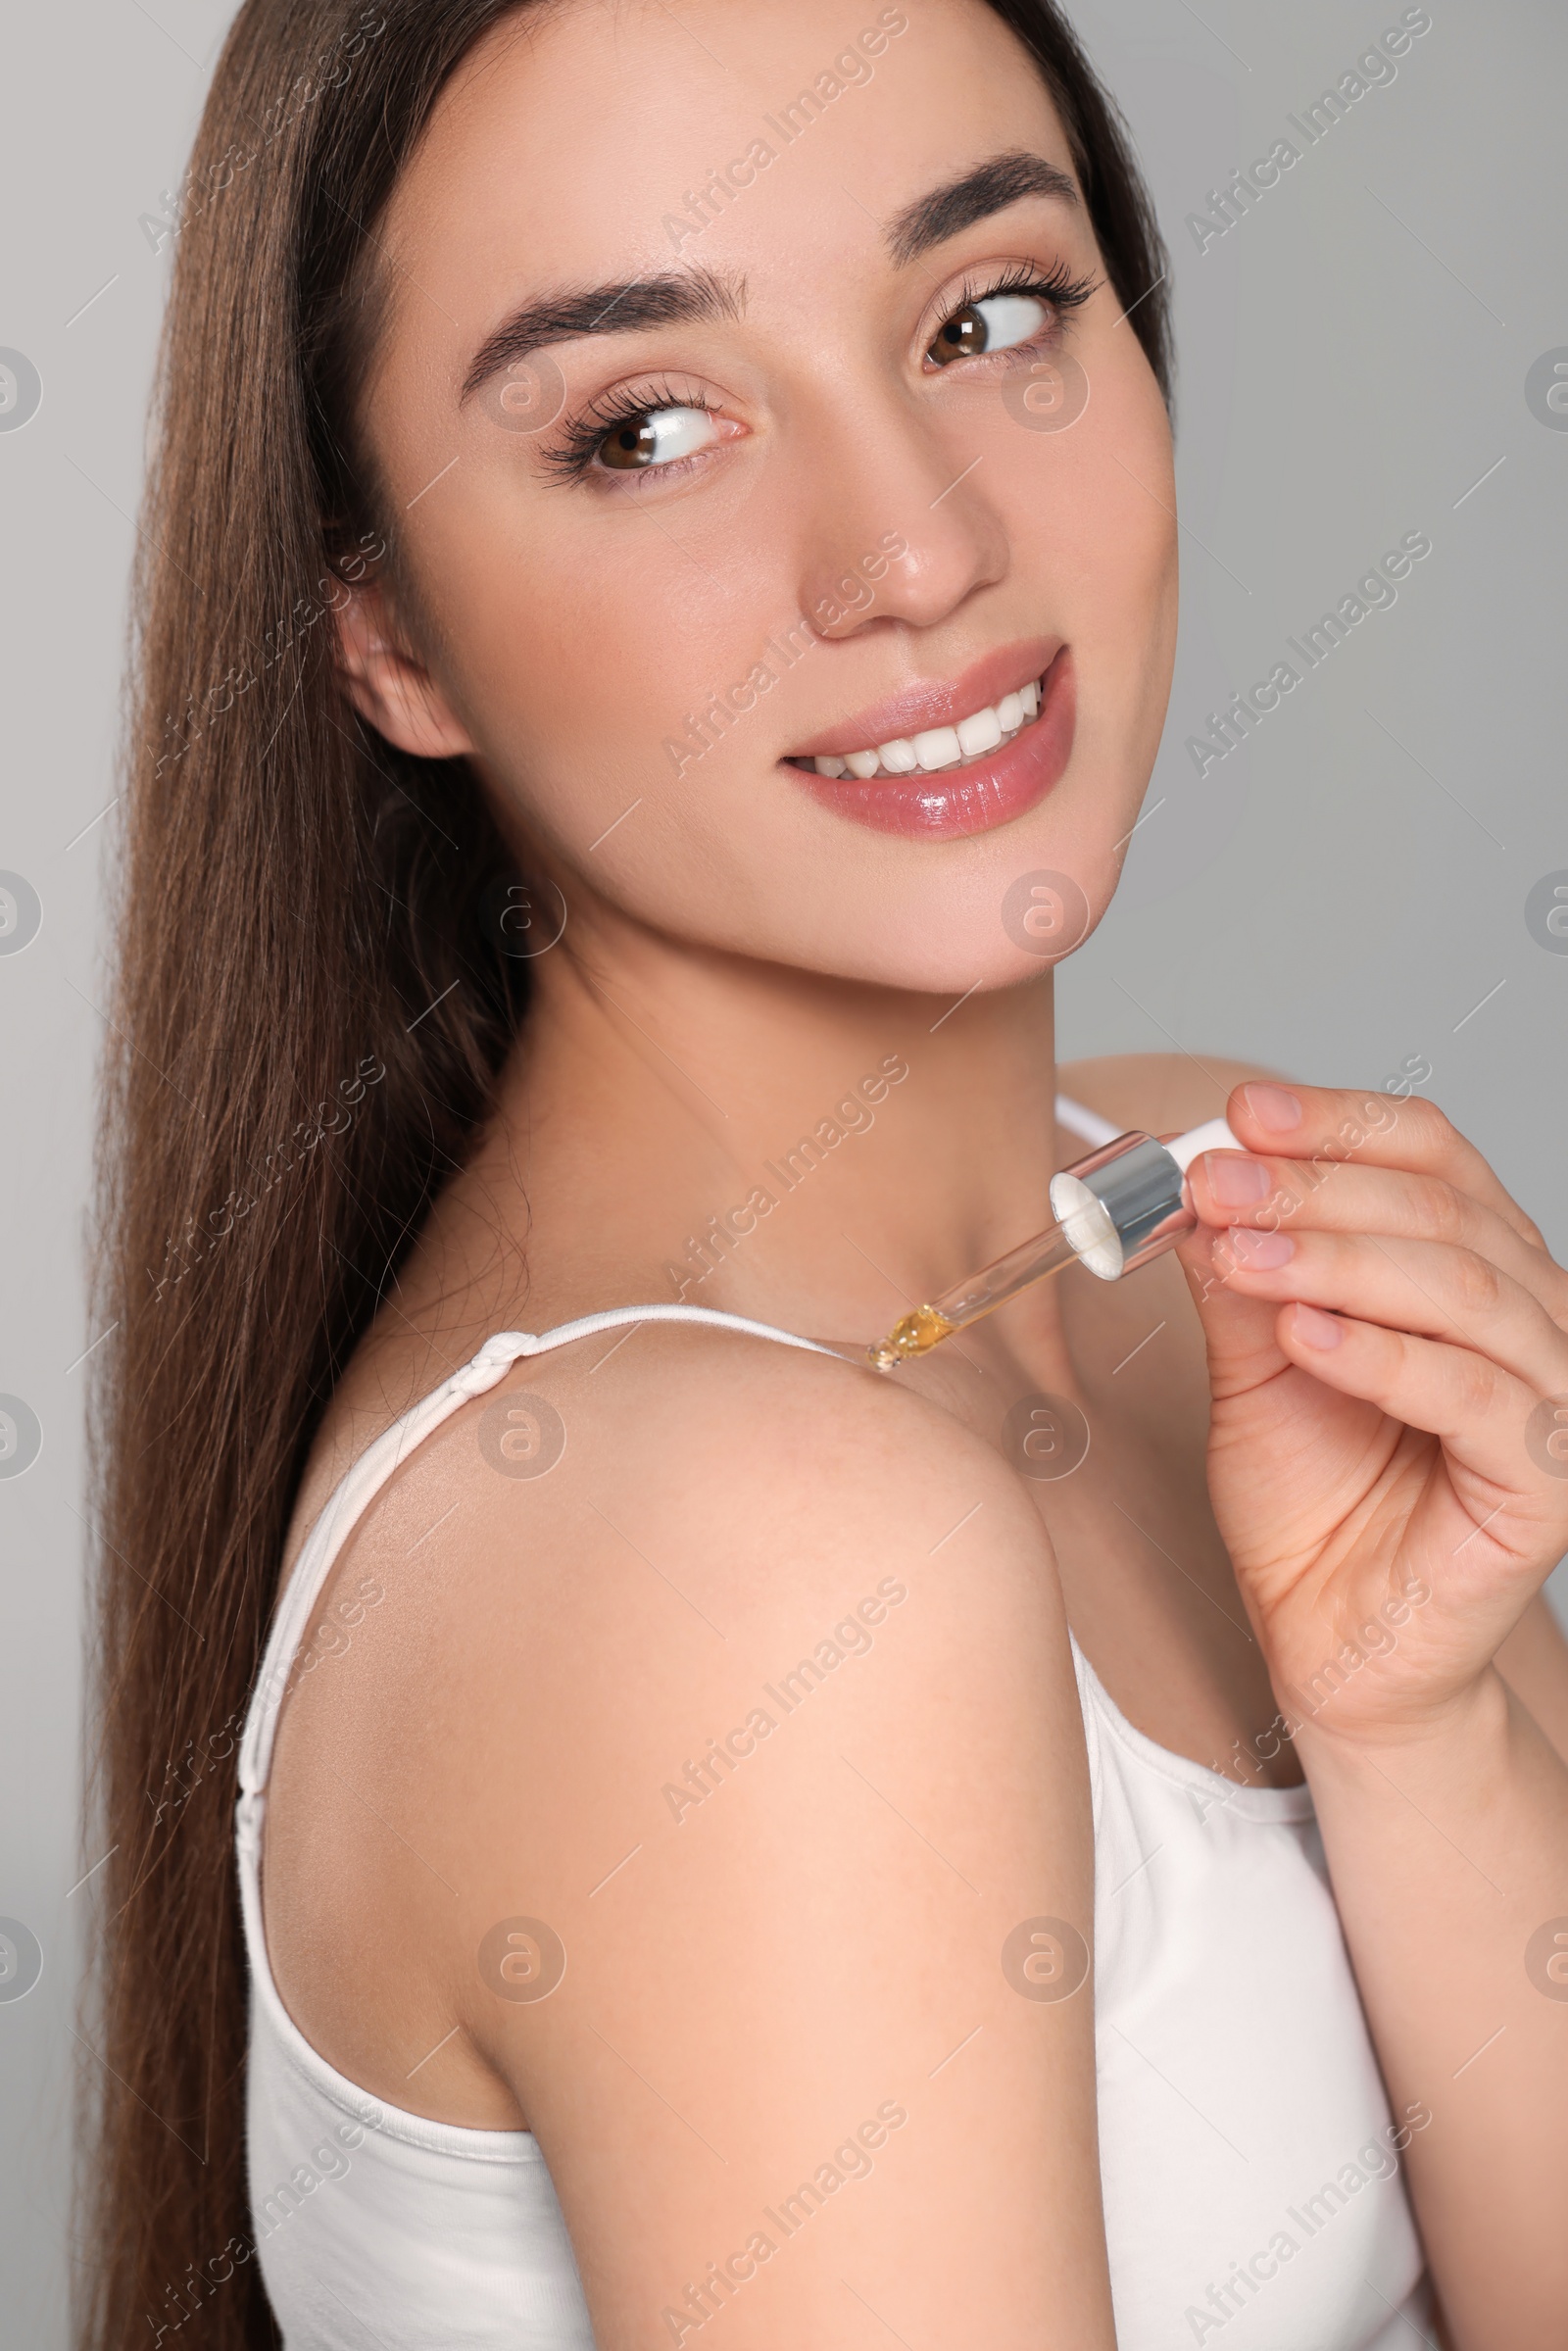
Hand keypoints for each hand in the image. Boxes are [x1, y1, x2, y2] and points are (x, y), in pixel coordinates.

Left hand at [1176, 1082, 1567, 1744]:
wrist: (1330, 1640)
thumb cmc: (1312, 1502)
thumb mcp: (1254, 1364)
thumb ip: (1244, 1277)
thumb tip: (1203, 1182)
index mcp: (1478, 1267)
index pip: (1432, 1155)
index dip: (1338, 1124)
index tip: (1240, 1114)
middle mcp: (1536, 1317)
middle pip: (1440, 1212)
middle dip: (1313, 1188)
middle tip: (1213, 1183)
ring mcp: (1556, 1400)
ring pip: (1459, 1291)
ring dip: (1336, 1259)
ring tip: (1240, 1253)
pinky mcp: (1547, 1484)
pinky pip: (1471, 1398)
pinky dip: (1381, 1356)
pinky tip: (1303, 1336)